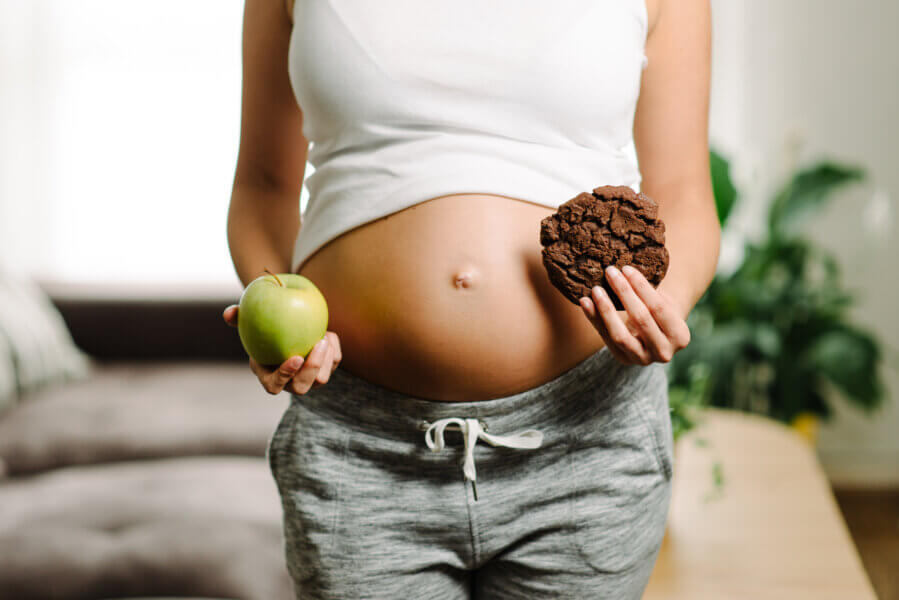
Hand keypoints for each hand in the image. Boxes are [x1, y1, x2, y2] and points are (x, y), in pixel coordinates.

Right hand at [222, 305, 342, 394]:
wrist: (286, 326)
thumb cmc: (262, 324)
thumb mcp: (248, 320)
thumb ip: (238, 317)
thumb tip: (228, 314)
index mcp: (267, 376)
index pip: (274, 386)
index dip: (285, 376)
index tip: (295, 358)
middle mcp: (289, 382)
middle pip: (302, 387)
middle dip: (312, 368)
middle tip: (318, 343)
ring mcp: (309, 378)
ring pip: (322, 379)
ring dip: (326, 359)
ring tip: (324, 337)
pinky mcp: (325, 368)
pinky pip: (334, 363)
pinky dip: (334, 349)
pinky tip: (329, 334)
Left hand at [578, 265, 690, 365]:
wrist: (656, 336)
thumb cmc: (660, 312)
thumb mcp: (665, 303)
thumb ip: (650, 292)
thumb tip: (624, 270)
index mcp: (680, 336)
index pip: (658, 307)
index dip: (641, 287)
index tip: (626, 268)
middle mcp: (663, 352)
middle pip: (640, 319)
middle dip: (624, 292)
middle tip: (610, 271)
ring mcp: (642, 359)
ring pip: (620, 335)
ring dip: (606, 309)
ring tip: (596, 290)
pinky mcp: (623, 359)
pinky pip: (605, 338)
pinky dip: (594, 319)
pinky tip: (585, 302)